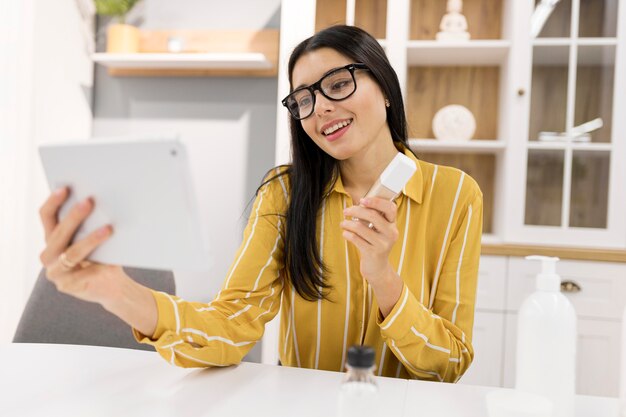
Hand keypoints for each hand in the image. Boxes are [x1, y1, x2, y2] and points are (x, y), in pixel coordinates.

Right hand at [38, 187, 158, 335]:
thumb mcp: (96, 239)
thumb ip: (92, 224)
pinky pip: (83, 270)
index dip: (54, 201)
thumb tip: (102, 201)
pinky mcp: (67, 285)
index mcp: (53, 239)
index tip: (65, 188)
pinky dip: (98, 259)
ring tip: (108, 228)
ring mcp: (55, 272)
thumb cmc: (105, 257)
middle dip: (74, 216)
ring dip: (90, 239)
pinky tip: (111, 252)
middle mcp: (49, 255)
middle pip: (58, 233)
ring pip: (71, 252)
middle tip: (89, 202)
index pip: (47, 216)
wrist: (113, 286)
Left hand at [341, 197, 398, 284]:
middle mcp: (391, 234)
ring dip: (347, 223)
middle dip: (356, 210)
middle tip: (346, 211)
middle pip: (372, 215)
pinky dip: (347, 234)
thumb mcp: (379, 230)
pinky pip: (355, 238)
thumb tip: (358, 204)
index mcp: (393, 225)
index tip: (362, 200)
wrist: (377, 268)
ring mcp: (382, 244)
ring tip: (343, 223)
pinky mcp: (372, 253)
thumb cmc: (375, 244)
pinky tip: (345, 233)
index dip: (376, 201)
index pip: (390, 208)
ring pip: (360, 227)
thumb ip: (373, 217)